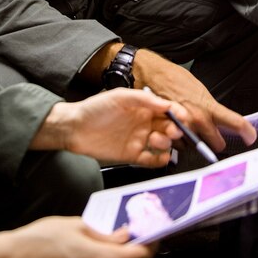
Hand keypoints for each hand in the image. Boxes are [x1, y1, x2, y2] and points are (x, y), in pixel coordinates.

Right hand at [0, 217, 156, 257]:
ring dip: (103, 257)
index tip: (153, 233)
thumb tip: (124, 234)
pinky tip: (74, 255)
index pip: (140, 256)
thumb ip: (106, 233)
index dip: (150, 243)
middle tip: (115, 229)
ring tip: (84, 241)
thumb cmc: (39, 240)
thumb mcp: (77, 225)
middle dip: (122, 246)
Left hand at [30, 88, 187, 166]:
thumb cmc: (95, 108)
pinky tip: (159, 157)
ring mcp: (139, 139)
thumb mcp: (120, 97)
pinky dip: (159, 160)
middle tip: (173, 131)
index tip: (183, 117)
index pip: (167, 110)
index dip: (178, 113)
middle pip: (169, 127)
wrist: (75, 127)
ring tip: (156, 139)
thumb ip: (144, 99)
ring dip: (165, 143)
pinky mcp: (132, 155)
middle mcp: (144, 123)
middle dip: (175, 129)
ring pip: (162, 144)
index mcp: (144, 107)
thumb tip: (166, 103)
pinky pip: (151, 160)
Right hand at [129, 49, 256, 153]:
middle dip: (215, 141)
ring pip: (197, 146)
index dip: (246, 131)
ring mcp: (183, 127)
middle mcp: (198, 120)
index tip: (251, 136)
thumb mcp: (199, 90)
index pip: (234, 122)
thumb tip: (219, 119)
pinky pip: (180, 145)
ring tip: (190, 127)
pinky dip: (180, 140)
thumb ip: (209, 107)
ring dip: (195, 141)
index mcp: (208, 107)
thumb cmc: (174, 78)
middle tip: (213, 135)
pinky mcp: (169, 131)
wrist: (152, 74)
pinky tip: (178, 129)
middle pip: (216, 144)